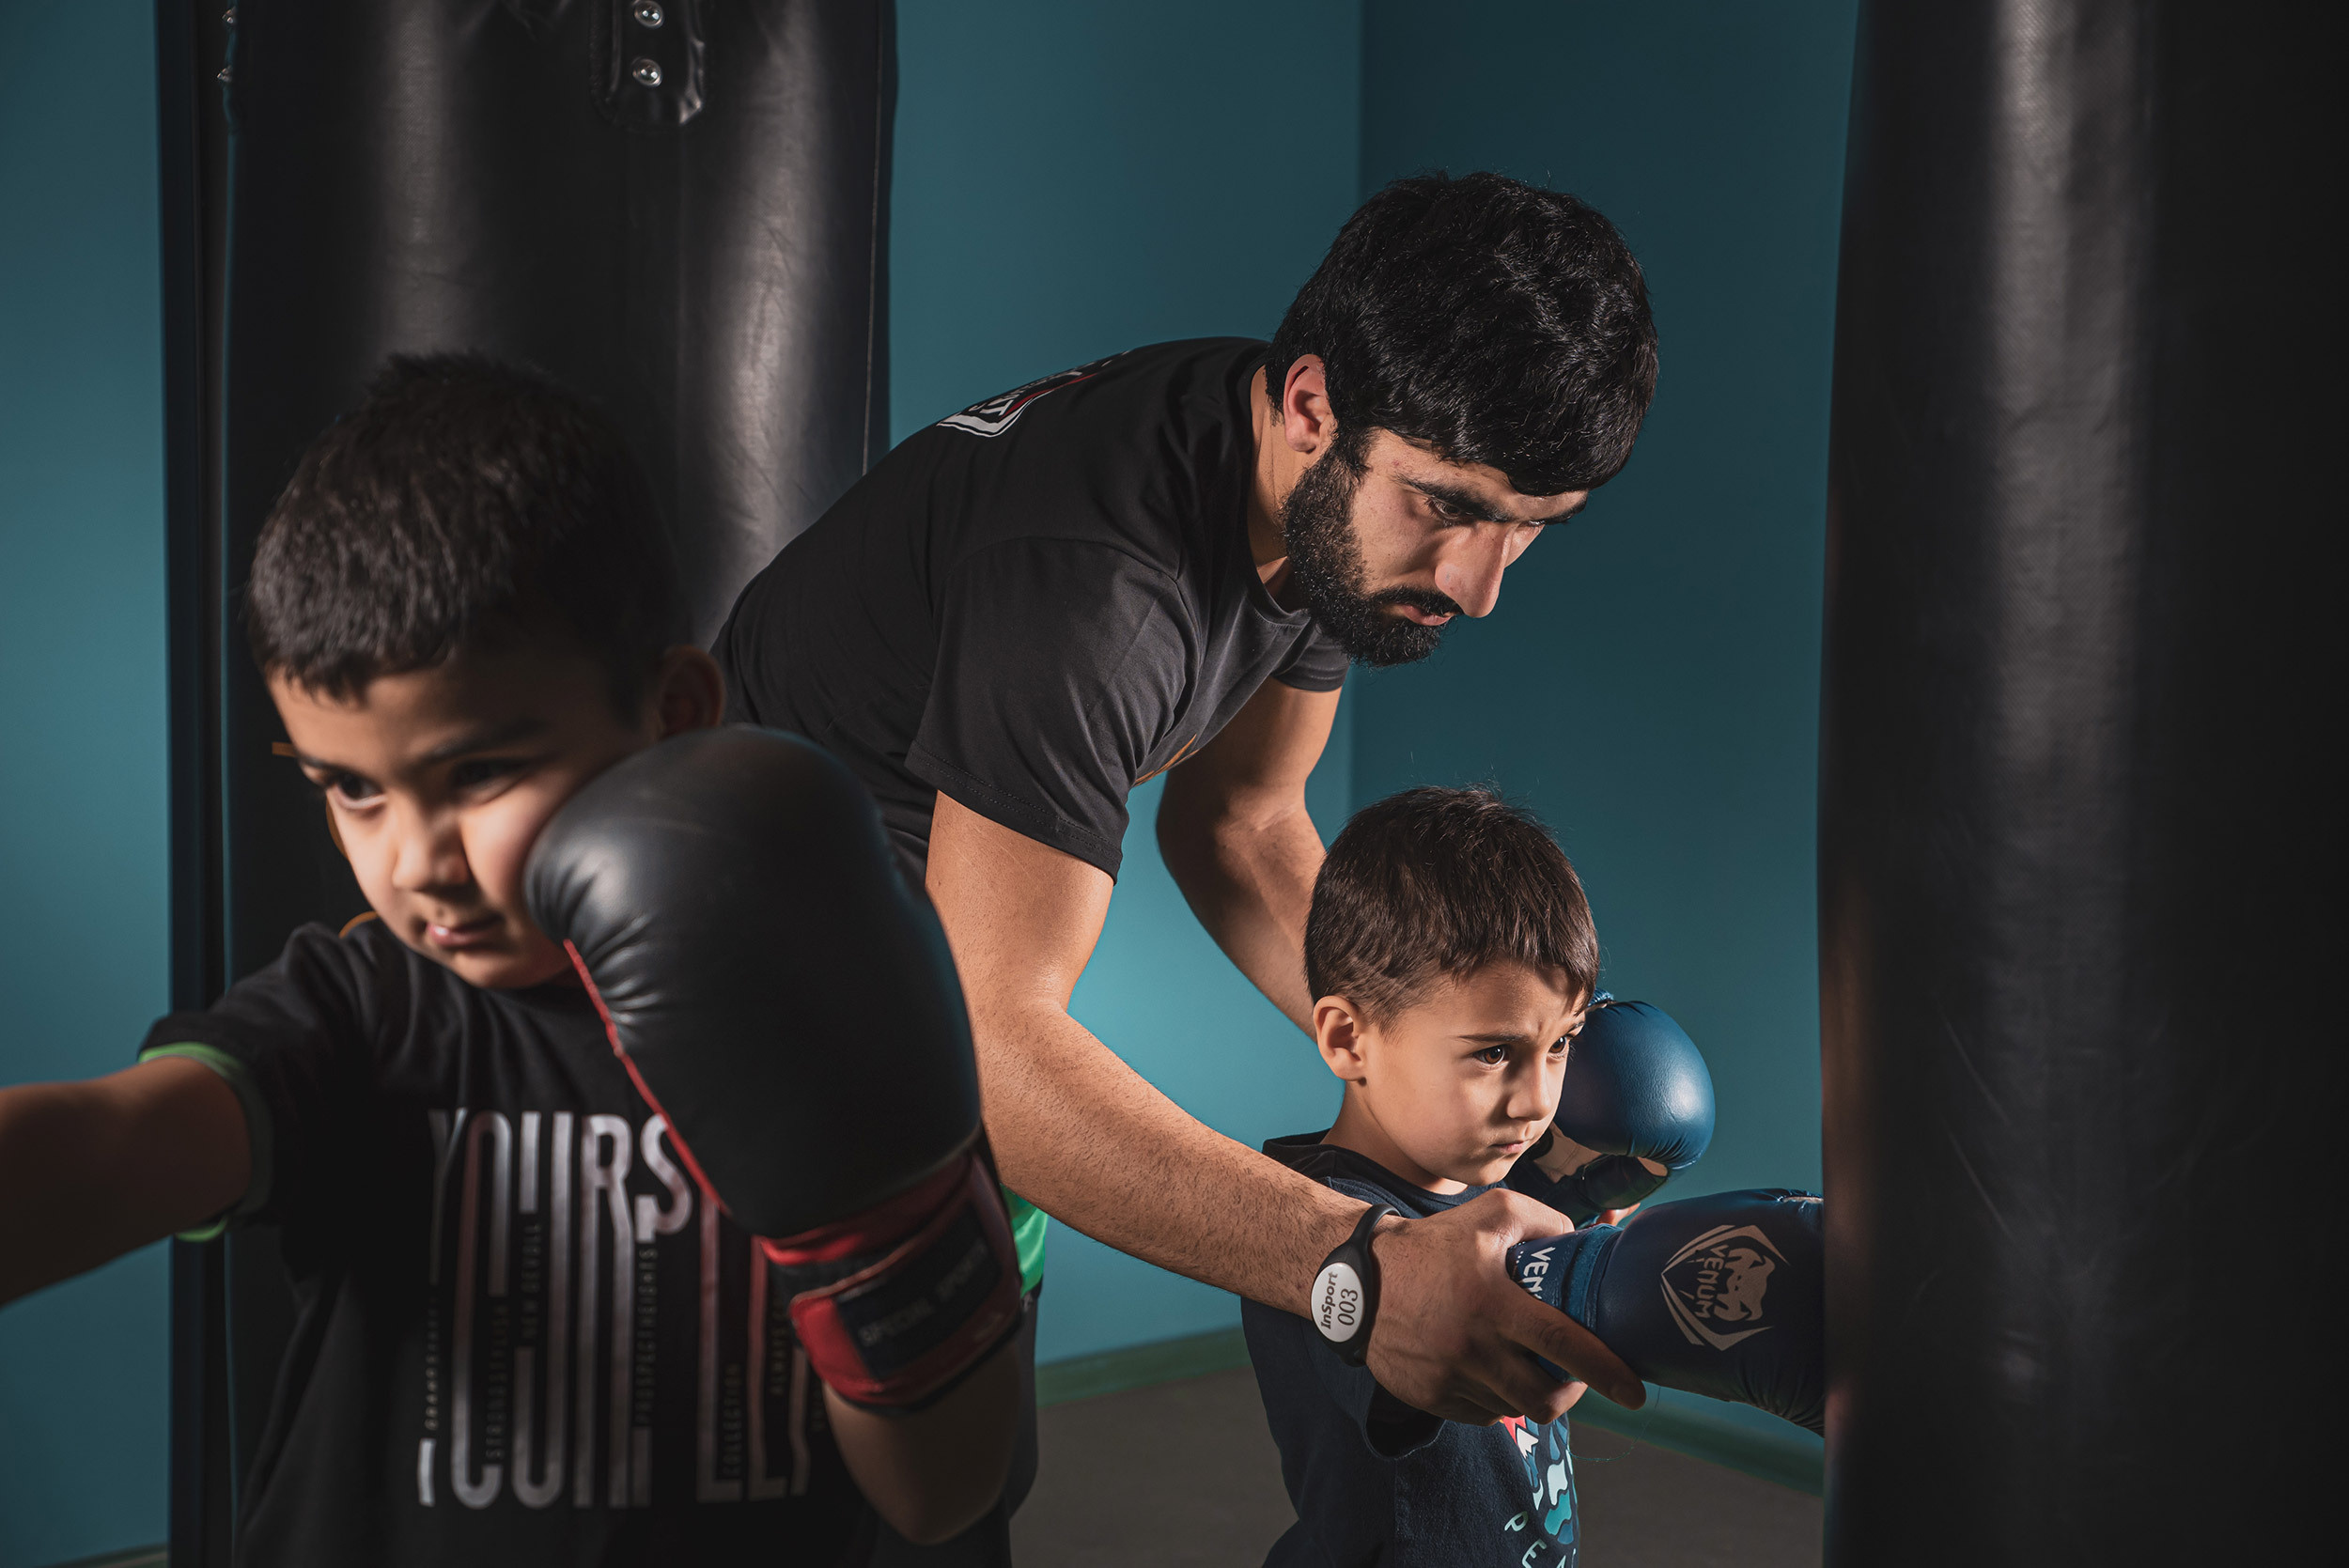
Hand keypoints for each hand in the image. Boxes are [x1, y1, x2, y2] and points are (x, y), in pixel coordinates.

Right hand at [1363, 1188, 1644, 1422]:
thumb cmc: (1434, 1243)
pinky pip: (1481, 1413)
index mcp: (1491, 1300)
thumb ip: (1545, 1222)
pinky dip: (1495, 1398)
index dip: (1603, 1370)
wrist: (1359, 1279)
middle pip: (1542, 1397)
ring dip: (1529, 1392)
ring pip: (1512, 1407)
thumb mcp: (1491, 1213)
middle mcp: (1471, 1345)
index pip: (1560, 1342)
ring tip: (1525, 1364)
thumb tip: (1587, 1241)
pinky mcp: (1430, 1397)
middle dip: (1570, 1394)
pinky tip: (1489, 1369)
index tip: (1635, 1391)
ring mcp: (1448, 1377)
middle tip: (1574, 1376)